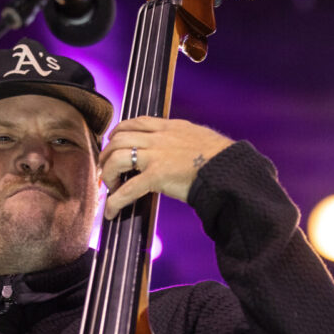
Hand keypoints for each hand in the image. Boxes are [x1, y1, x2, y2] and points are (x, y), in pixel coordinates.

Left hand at [98, 117, 234, 217]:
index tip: (113, 142)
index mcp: (168, 127)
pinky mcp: (156, 175)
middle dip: (106, 154)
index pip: (136, 122)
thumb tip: (176, 147)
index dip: (118, 132)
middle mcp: (158, 137)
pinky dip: (115, 201)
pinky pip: (127, 189)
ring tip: (111, 187)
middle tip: (106, 169)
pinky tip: (111, 211)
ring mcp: (155, 156)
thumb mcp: (197, 136)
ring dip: (108, 174)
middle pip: (119, 138)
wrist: (228, 168)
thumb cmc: (219, 157)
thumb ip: (180, 138)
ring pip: (116, 158)